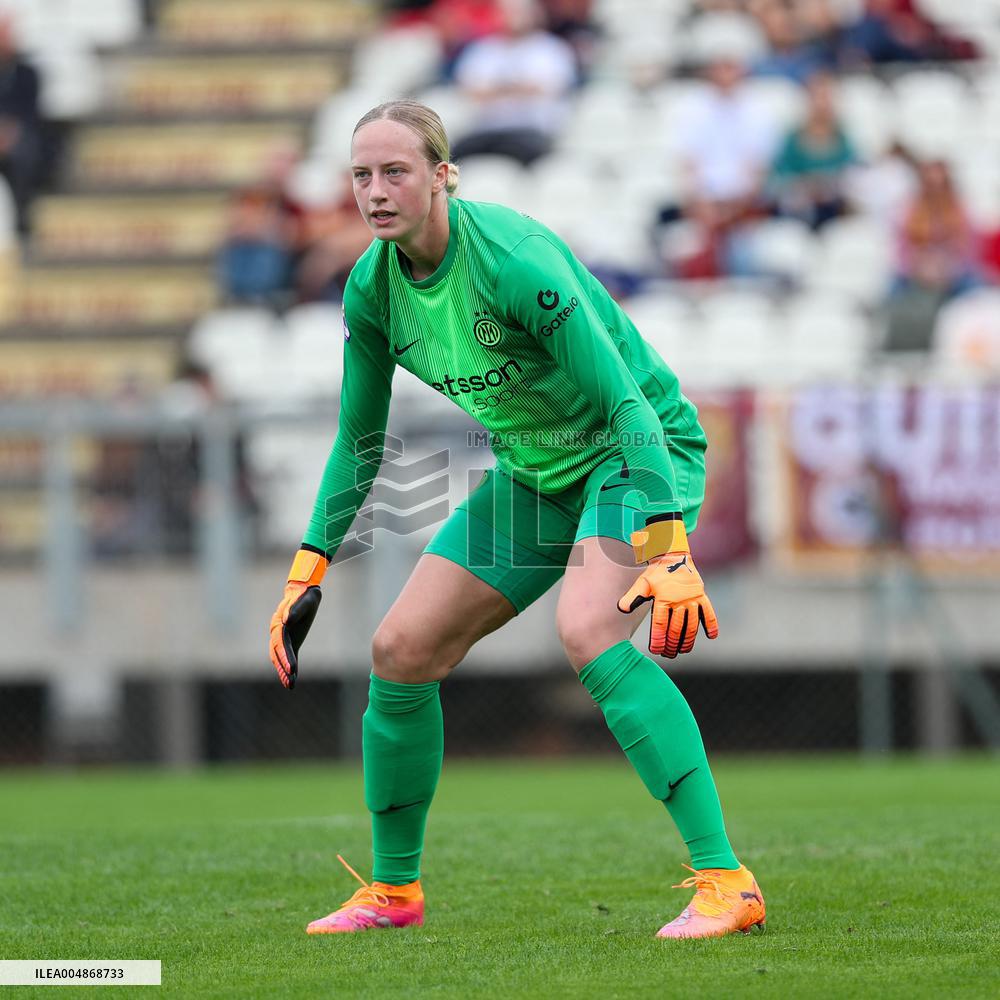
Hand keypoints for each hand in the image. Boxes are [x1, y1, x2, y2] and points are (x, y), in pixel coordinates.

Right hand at [269, 548, 327, 688]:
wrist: (302, 592)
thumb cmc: (304, 596)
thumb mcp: (303, 601)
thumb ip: (295, 610)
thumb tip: (287, 620)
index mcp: (279, 624)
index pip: (281, 643)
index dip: (285, 657)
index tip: (292, 668)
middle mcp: (277, 632)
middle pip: (278, 653)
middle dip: (283, 668)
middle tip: (290, 681)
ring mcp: (282, 637)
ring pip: (279, 657)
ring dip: (283, 671)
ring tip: (290, 685)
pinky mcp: (290, 640)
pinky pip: (287, 656)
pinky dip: (289, 667)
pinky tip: (292, 679)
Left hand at [617, 551, 718, 658]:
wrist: (673, 555)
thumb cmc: (656, 573)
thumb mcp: (642, 583)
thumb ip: (632, 597)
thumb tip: (621, 608)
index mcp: (663, 598)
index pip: (661, 624)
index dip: (659, 639)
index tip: (657, 650)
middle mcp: (679, 600)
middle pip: (676, 628)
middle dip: (671, 644)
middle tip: (668, 654)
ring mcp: (692, 599)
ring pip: (691, 625)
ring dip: (688, 640)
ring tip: (683, 650)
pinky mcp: (702, 596)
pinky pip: (708, 612)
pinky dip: (711, 624)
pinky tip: (711, 636)